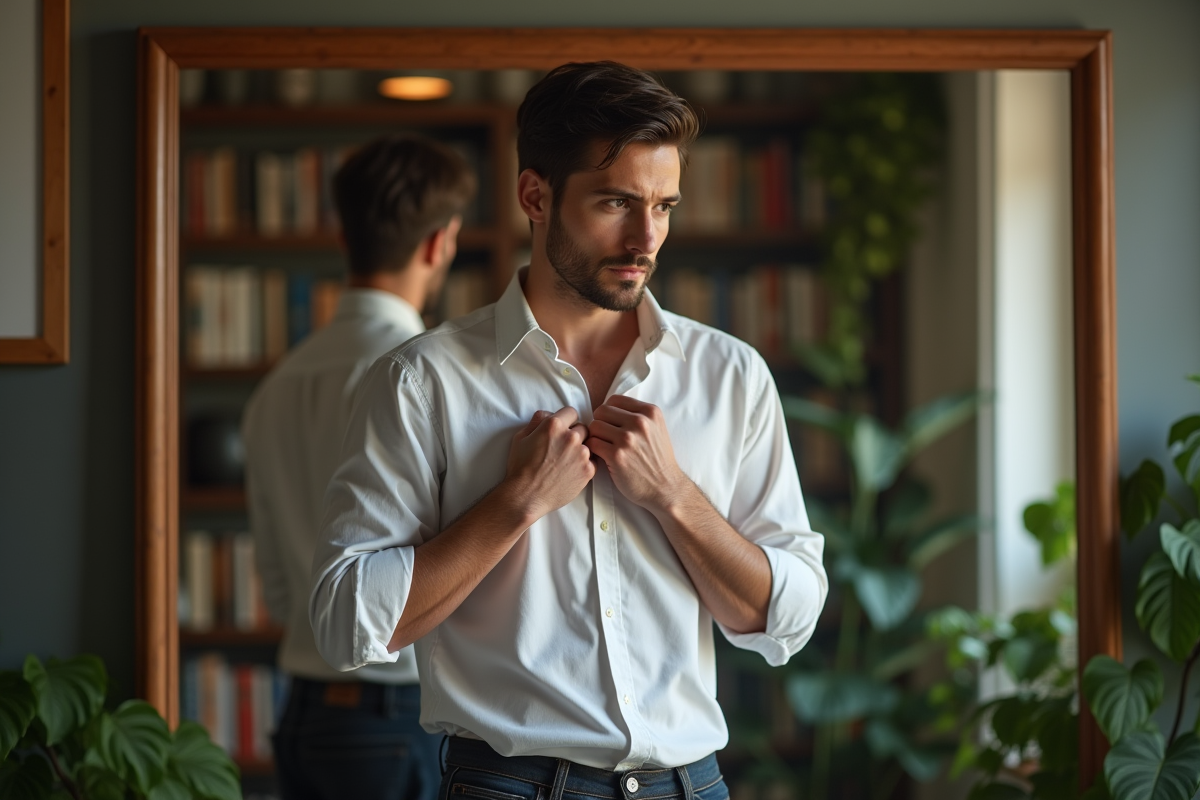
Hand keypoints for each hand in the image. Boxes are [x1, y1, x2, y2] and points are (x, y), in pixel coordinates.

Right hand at [503, 408, 594, 521]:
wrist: (526, 496)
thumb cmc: (520, 467)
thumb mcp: (521, 437)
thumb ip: (537, 421)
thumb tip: (548, 414)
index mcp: (554, 425)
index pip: (571, 412)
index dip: (566, 420)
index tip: (563, 429)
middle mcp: (571, 437)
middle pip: (583, 428)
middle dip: (575, 434)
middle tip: (563, 447)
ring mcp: (581, 454)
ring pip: (589, 445)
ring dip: (580, 450)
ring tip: (566, 462)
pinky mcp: (588, 470)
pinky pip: (593, 461)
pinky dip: (584, 465)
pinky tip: (571, 471)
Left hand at [585, 395, 687, 511]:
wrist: (665, 487)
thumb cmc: (658, 460)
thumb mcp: (656, 429)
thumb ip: (637, 415)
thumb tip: (608, 407)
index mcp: (650, 412)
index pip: (614, 399)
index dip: (608, 412)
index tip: (611, 424)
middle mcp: (640, 422)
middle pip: (601, 411)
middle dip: (600, 424)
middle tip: (605, 437)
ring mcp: (628, 439)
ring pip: (594, 427)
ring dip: (596, 437)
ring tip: (604, 447)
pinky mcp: (617, 456)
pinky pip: (592, 444)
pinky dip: (593, 451)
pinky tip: (603, 457)